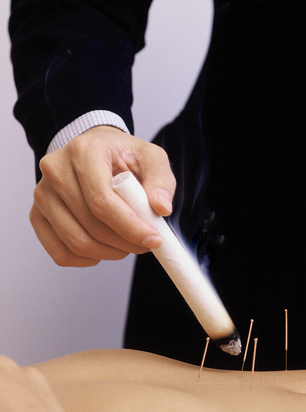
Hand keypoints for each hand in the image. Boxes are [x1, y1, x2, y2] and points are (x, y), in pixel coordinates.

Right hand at [31, 126, 175, 265]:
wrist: (96, 152)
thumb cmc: (123, 156)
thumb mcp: (150, 157)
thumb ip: (161, 180)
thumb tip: (161, 209)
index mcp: (82, 152)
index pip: (102, 200)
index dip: (130, 226)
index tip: (154, 239)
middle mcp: (55, 171)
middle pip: (91, 225)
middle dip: (125, 242)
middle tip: (146, 243)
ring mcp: (42, 195)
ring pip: (76, 242)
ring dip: (110, 253)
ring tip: (129, 244)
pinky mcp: (37, 215)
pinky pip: (61, 253)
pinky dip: (87, 260)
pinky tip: (106, 248)